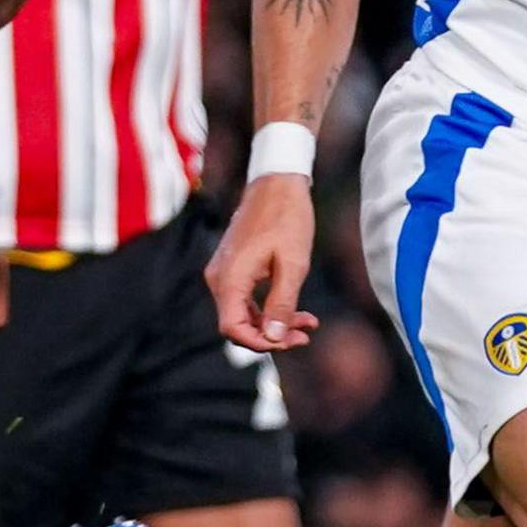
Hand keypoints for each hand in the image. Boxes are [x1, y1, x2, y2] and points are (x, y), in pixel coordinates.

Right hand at [208, 176, 319, 352]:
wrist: (277, 183)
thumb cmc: (287, 218)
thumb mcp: (292, 264)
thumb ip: (282, 304)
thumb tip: (273, 338)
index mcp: (229, 278)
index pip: (233, 329)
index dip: (260, 343)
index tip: (289, 341)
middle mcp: (219, 279)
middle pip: (238, 325)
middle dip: (271, 336)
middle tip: (305, 336)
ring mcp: (224, 273)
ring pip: (244, 314)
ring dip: (274, 324)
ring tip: (307, 324)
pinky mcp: (232, 268)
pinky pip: (246, 299)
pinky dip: (269, 309)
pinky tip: (297, 312)